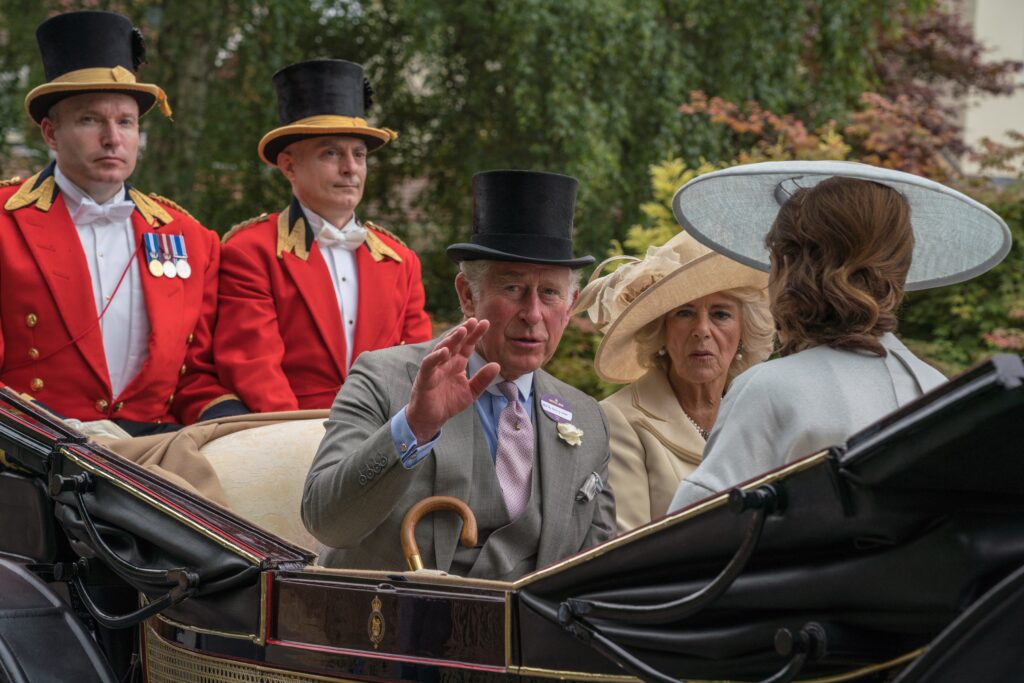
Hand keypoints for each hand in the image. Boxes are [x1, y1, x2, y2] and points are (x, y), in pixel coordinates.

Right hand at [406, 318, 499, 441]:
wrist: (430, 419)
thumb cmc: (448, 403)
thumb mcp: (471, 392)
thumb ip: (483, 379)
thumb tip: (497, 365)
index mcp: (457, 364)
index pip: (467, 346)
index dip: (475, 335)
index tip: (485, 323)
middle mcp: (446, 362)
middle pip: (455, 343)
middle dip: (464, 331)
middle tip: (474, 320)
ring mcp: (435, 368)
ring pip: (442, 349)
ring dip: (451, 339)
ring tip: (461, 330)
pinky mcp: (425, 377)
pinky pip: (429, 364)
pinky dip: (436, 357)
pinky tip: (445, 351)